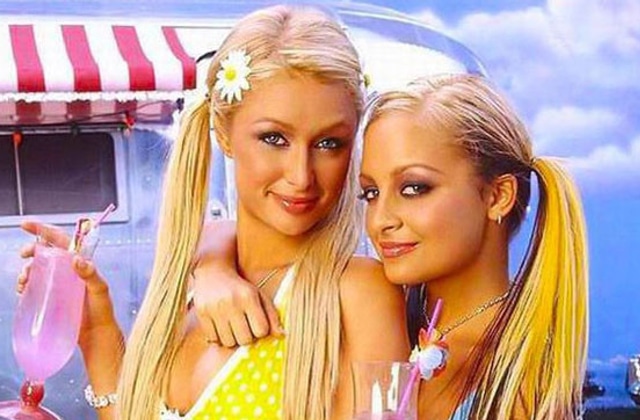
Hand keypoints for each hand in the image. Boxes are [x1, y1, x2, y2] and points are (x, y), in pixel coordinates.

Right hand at [18, 220, 122, 349]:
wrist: (96, 335)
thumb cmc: (102, 311)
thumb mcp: (100, 290)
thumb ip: (90, 275)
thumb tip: (77, 260)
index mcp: (81, 263)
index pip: (62, 240)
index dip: (44, 230)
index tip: (26, 224)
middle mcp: (68, 271)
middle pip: (46, 252)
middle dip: (31, 250)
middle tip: (23, 254)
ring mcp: (59, 284)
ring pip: (37, 269)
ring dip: (26, 270)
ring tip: (24, 280)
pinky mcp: (52, 297)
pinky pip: (35, 286)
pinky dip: (26, 285)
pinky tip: (23, 290)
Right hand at [192, 262, 283, 347]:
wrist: (213, 272)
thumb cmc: (240, 287)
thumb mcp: (259, 296)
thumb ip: (272, 315)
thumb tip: (282, 335)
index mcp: (249, 297)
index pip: (261, 330)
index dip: (261, 331)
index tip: (257, 324)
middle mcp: (231, 303)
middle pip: (245, 339)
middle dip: (247, 337)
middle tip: (245, 327)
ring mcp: (215, 309)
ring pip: (229, 342)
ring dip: (233, 339)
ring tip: (233, 327)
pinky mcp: (201, 313)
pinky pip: (213, 339)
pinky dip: (218, 337)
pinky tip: (221, 326)